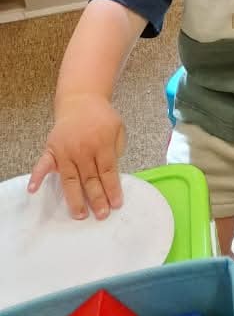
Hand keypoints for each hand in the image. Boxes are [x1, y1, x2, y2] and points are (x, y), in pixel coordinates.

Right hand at [28, 95, 125, 219]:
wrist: (81, 100)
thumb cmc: (102, 117)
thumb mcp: (118, 128)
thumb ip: (116, 150)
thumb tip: (114, 175)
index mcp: (102, 143)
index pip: (108, 171)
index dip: (112, 189)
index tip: (116, 205)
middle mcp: (83, 149)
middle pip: (90, 178)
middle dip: (97, 198)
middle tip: (101, 215)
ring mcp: (65, 150)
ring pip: (70, 179)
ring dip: (75, 198)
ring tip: (79, 215)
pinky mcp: (52, 149)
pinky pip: (43, 164)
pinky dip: (36, 176)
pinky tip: (33, 189)